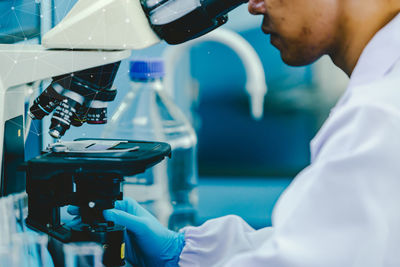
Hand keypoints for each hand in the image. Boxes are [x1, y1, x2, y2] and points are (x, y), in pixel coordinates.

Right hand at [68, 198, 184, 266]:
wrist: (162, 256)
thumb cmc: (158, 237)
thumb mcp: (141, 226)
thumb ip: (124, 218)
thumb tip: (107, 212)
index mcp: (127, 206)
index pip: (106, 203)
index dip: (92, 205)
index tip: (80, 208)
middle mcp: (121, 215)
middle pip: (98, 213)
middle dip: (84, 214)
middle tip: (72, 215)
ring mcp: (117, 228)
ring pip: (97, 225)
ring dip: (85, 225)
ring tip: (72, 225)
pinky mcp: (116, 240)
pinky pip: (100, 237)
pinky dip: (91, 236)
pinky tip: (83, 235)